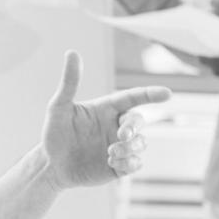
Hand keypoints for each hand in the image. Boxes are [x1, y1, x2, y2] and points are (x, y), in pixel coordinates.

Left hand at [41, 51, 170, 190]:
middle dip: (134, 127)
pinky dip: (129, 163)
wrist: (52, 165)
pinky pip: (135, 163)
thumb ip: (69, 82)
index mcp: (107, 109)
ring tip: (110, 152)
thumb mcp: (59, 107)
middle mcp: (116, 126)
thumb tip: (72, 52)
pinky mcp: (119, 166)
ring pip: (141, 143)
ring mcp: (119, 146)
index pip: (133, 98)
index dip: (150, 94)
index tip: (167, 93)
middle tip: (121, 136)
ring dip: (130, 147)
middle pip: (139, 121)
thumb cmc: (54, 133)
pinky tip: (111, 162)